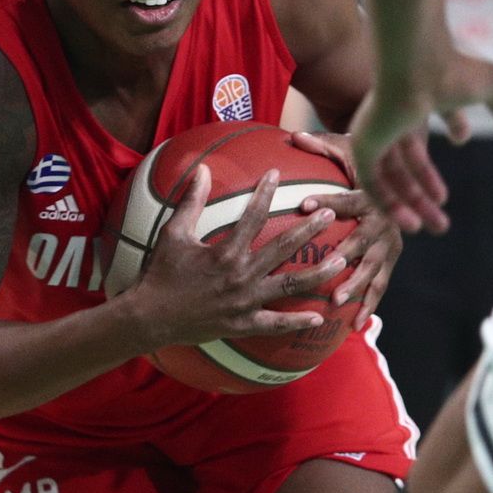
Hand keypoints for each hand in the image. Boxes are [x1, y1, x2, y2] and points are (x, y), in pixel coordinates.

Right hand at [122, 164, 347, 350]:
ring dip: (317, 273)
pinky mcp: (243, 324)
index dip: (265, 191)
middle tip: (329, 214)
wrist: (151, 317)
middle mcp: (241, 276)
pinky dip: (297, 321)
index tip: (276, 173)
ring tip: (342, 261)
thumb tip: (201, 169)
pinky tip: (318, 317)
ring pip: (290, 286)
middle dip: (308, 229)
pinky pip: (275, 324)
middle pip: (283, 248)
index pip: (253, 216)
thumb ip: (191, 201)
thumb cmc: (161, 273)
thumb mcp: (174, 233)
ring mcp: (245, 302)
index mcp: (225, 252)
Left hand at [291, 132, 409, 328]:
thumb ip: (322, 145)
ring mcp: (391, 242)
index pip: (349, 197)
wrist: (407, 173)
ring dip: (356, 285)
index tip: (305, 205)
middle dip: (347, 254)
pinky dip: (369, 304)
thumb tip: (294, 135)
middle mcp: (385, 219)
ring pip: (374, 267)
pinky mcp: (392, 259)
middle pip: (365, 239)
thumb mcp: (349, 148)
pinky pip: (381, 284)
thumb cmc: (368, 161)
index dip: (329, 201)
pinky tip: (355, 323)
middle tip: (327, 267)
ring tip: (336, 300)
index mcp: (372, 194)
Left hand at [352, 37, 492, 227]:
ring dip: (412, 203)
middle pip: (406, 160)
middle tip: (442, 218)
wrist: (418, 67)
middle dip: (425, 191)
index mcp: (416, 98)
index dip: (446, 135)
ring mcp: (374, 130)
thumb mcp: (489, 87)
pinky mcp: (362, 145)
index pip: (425, 125)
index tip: (461, 140)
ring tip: (434, 226)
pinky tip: (412, 223)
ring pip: (390, 176)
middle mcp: (391, 114)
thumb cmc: (452, 71)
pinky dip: (390, 204)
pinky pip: (372, 183)